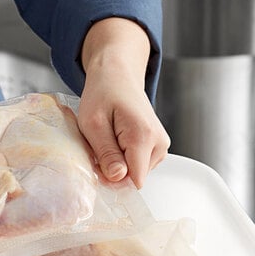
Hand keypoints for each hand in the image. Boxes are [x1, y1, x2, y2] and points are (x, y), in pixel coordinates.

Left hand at [78, 18, 169, 188]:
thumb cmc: (103, 94)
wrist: (117, 75)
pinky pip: (138, 165)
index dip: (113, 180)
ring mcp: (161, 146)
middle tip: (99, 147)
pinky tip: (117, 141)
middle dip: (114, 171)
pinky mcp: (158, 147)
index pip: (134, 180)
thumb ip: (106, 153)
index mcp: (143, 137)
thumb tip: (118, 178)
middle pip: (134, 178)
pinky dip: (124, 159)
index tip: (98, 165)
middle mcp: (159, 143)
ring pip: (136, 173)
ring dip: (118, 163)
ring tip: (109, 140)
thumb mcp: (93, 124)